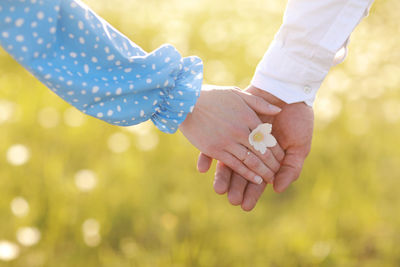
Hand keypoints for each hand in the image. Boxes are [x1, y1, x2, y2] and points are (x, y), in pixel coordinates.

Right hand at [179, 85, 281, 184]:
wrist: (186, 102)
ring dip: (263, 172)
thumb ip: (259, 102)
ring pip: (251, 161)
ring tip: (270, 179)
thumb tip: (278, 110)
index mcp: (247, 116)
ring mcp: (228, 141)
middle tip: (278, 171)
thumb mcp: (237, 93)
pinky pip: (235, 165)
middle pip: (262, 151)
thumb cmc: (213, 96)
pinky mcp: (216, 150)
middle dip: (273, 164)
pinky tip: (256, 180)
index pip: (267, 137)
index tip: (282, 157)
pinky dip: (247, 174)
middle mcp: (240, 130)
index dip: (276, 149)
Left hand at [197, 85, 313, 210]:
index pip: (258, 178)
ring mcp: (238, 138)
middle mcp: (250, 150)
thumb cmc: (297, 118)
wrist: (286, 90)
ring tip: (218, 188)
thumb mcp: (299, 145)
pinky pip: (215, 141)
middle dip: (235, 186)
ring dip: (223, 175)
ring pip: (228, 160)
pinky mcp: (228, 126)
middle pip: (240, 172)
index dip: (252, 192)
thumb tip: (277, 189)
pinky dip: (208, 155)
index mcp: (267, 157)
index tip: (245, 206)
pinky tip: (203, 167)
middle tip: (230, 199)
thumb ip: (290, 168)